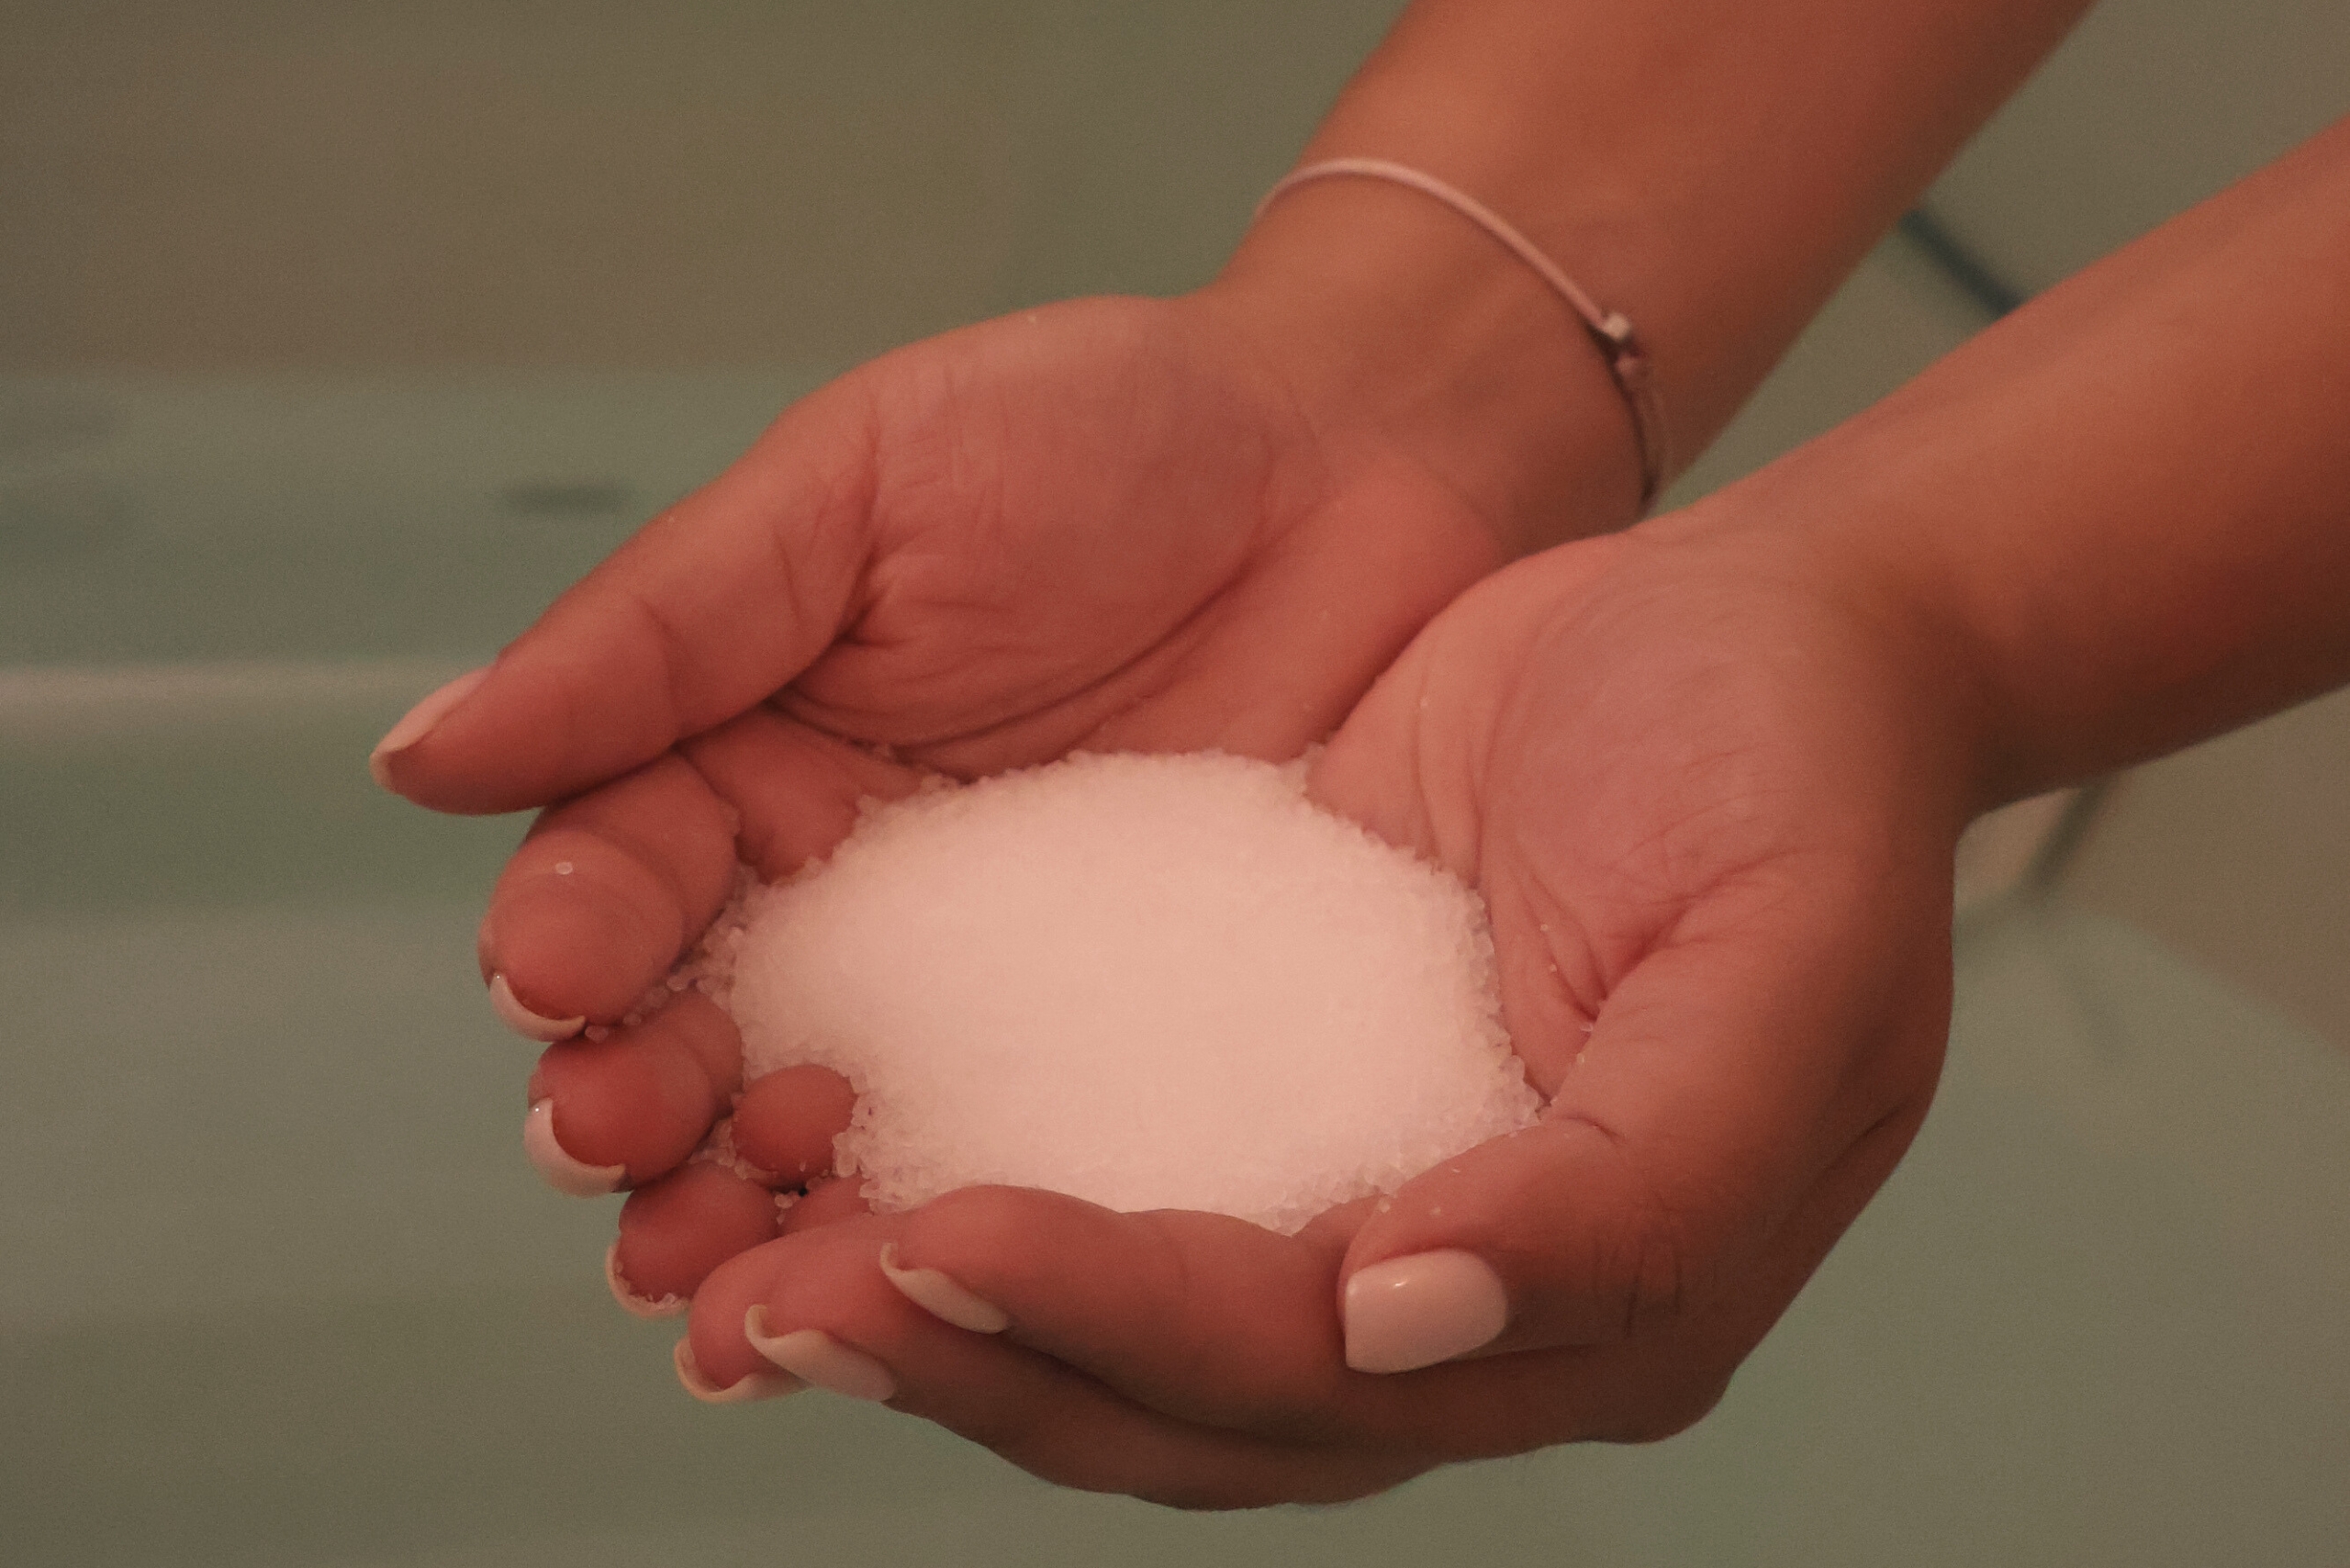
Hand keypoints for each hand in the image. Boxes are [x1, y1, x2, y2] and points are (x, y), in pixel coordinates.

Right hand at [373, 271, 1635, 1306]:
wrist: (1364, 462)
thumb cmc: (1106, 431)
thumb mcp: (858, 487)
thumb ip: (660, 630)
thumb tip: (421, 756)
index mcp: (747, 756)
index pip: (617, 876)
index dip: (574, 939)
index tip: (560, 978)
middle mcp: (838, 896)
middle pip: (693, 1042)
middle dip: (637, 1111)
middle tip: (624, 1151)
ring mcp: (974, 990)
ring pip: (822, 1137)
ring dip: (751, 1220)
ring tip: (729, 1286)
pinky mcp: (1112, 1049)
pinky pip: (1008, 1160)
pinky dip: (939, 1239)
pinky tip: (903, 1300)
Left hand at [673, 508, 1986, 1504]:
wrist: (1761, 632)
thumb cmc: (1794, 774)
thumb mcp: (1784, 967)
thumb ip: (1634, 1190)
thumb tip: (1402, 1318)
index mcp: (1591, 1304)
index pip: (1308, 1373)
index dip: (1120, 1328)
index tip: (938, 1246)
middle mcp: (1453, 1294)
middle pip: (1175, 1398)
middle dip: (975, 1355)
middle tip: (770, 1297)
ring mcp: (1357, 1198)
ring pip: (1113, 1325)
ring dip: (936, 1309)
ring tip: (746, 1262)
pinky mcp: (1280, 1088)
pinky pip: (1104, 1175)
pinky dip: (968, 1189)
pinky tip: (831, 1151)